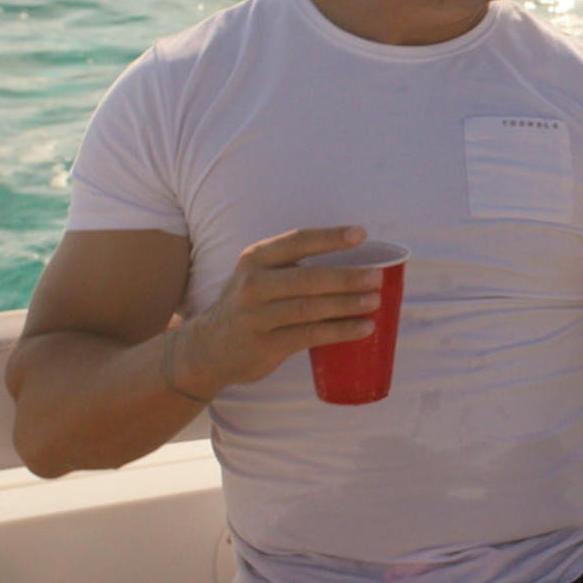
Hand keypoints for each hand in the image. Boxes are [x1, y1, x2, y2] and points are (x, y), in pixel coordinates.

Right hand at [171, 226, 384, 394]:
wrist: (206, 349)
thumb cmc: (248, 306)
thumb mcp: (259, 277)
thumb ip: (294, 268)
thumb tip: (357, 266)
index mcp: (255, 259)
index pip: (297, 241)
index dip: (330, 237)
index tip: (361, 234)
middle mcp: (253, 284)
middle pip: (308, 278)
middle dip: (346, 277)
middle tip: (377, 277)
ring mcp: (256, 316)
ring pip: (309, 308)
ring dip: (347, 305)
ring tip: (375, 302)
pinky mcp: (264, 345)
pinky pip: (309, 335)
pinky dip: (340, 331)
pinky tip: (363, 328)